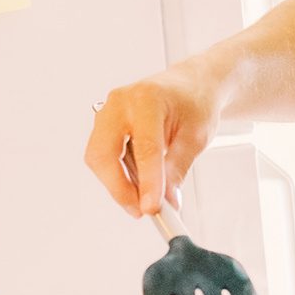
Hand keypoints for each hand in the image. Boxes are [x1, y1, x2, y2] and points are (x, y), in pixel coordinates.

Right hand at [84, 67, 220, 216]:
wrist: (190, 85)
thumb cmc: (194, 102)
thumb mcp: (195, 137)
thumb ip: (177, 169)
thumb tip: (165, 201)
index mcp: (147, 100)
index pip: (144, 149)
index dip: (147, 183)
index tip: (152, 208)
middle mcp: (120, 103)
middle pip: (105, 154)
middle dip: (119, 188)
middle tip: (141, 209)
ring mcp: (108, 112)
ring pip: (98, 158)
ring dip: (117, 183)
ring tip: (144, 196)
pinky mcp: (104, 124)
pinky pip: (102, 155)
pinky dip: (116, 174)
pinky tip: (137, 181)